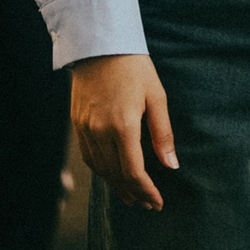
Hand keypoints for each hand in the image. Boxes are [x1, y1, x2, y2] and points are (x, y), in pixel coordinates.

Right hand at [70, 53, 175, 210]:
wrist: (99, 45)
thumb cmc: (134, 67)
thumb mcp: (157, 96)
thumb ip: (163, 134)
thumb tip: (172, 165)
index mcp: (123, 126)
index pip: (134, 172)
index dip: (147, 191)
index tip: (158, 203)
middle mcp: (100, 131)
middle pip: (115, 175)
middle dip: (133, 193)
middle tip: (148, 204)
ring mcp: (85, 128)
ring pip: (100, 169)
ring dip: (116, 186)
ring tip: (131, 196)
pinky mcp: (77, 123)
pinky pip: (88, 156)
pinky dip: (101, 170)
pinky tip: (111, 174)